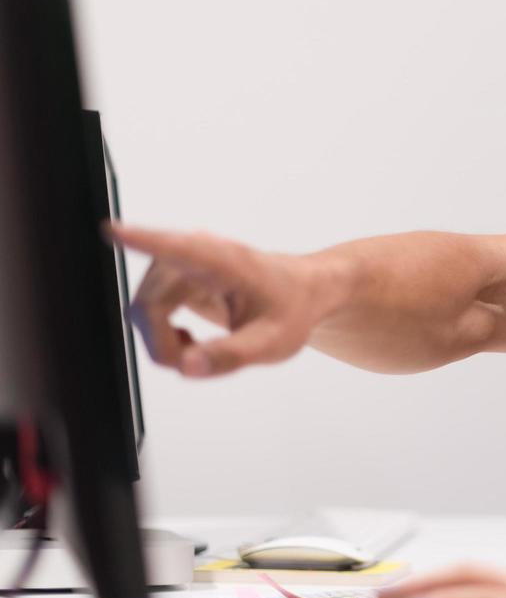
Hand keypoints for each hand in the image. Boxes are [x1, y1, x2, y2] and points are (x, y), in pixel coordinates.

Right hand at [111, 223, 337, 376]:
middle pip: (149, 305)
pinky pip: (147, 310)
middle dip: (165, 345)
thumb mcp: (273, 343)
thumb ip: (230, 356)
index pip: (179, 249)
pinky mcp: (171, 273)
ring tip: (203, 349)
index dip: (144, 241)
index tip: (114, 230)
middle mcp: (197, 254)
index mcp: (225, 262)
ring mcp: (180, 261)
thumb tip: (187, 366)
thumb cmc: (290, 310)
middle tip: (199, 363)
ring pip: (143, 311)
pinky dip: (162, 334)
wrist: (300, 292)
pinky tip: (189, 338)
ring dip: (164, 341)